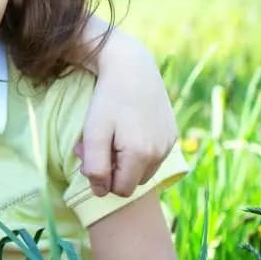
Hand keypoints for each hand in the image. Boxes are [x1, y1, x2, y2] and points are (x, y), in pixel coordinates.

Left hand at [79, 33, 177, 196]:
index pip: (120, 190)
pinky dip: (138, 150)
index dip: (101, 178)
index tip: (88, 155)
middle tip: (95, 144)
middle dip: (113, 170)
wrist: (131, 67)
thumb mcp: (94, 132)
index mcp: (141, 155)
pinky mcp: (172, 134)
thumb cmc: (107, 100)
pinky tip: (126, 128)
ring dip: (126, 161)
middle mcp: (161, 153)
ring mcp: (169, 144)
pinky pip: (153, 155)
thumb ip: (95, 166)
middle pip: (133, 182)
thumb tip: (100, 192)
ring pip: (143, 170)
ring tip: (110, 136)